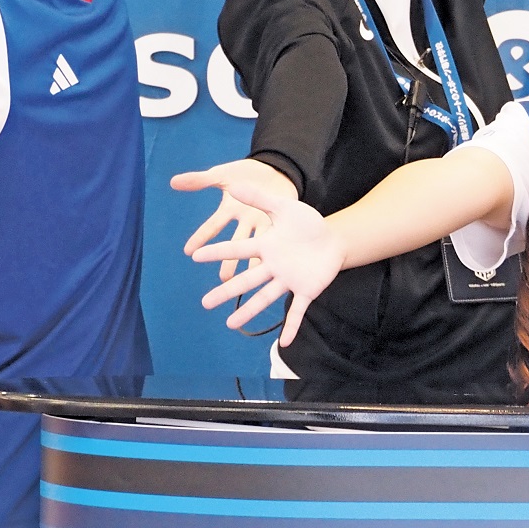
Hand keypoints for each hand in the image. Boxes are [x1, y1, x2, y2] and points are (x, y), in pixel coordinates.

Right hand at [174, 158, 297, 281]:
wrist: (274, 168)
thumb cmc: (245, 173)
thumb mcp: (222, 174)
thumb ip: (199, 180)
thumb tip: (172, 182)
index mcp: (230, 209)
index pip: (213, 225)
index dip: (201, 237)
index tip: (188, 252)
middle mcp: (246, 222)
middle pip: (236, 245)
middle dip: (229, 262)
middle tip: (223, 279)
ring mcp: (264, 224)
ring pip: (257, 248)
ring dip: (252, 265)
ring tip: (249, 282)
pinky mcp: (282, 223)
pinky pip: (278, 240)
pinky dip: (274, 255)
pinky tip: (274, 271)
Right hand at [180, 172, 343, 347]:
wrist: (333, 238)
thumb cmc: (307, 223)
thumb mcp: (284, 207)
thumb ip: (260, 199)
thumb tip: (233, 185)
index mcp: (266, 247)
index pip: (238, 249)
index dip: (218, 252)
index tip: (195, 255)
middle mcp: (273, 267)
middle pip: (246, 280)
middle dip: (226, 291)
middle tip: (205, 303)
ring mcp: (289, 280)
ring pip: (266, 297)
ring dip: (249, 311)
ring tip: (231, 324)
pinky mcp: (307, 290)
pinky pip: (298, 310)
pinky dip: (291, 326)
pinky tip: (283, 342)